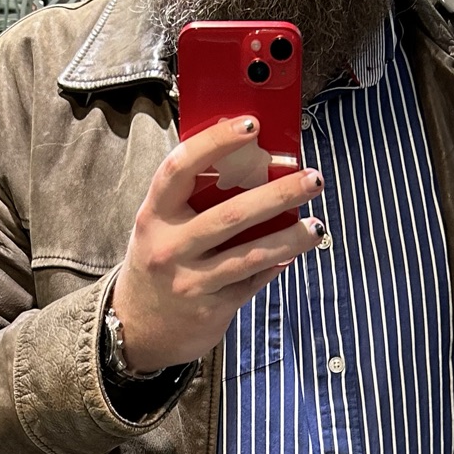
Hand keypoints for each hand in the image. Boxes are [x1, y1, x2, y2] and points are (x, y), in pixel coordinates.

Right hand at [112, 115, 323, 372]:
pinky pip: (252, 281)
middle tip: (313, 178)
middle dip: (279, 194)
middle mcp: (169, 247)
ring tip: (317, 226)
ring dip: (290, 237)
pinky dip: (277, 265)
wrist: (135, 330)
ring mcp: (190, 281)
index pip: (180, 167)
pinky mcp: (211, 308)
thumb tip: (253, 168)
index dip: (215, 142)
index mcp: (154, 215)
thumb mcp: (160, 228)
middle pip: (231, 214)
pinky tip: (295, 252)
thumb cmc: (157, 264)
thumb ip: (192, 201)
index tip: (251, 124)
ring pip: (250, 254)